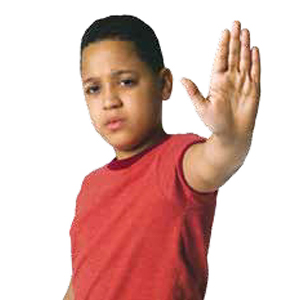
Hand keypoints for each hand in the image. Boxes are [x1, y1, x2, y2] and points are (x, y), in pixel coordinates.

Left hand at [181, 20, 260, 143]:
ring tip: (245, 31)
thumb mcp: (201, 107)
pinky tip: (254, 50)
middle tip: (236, 23)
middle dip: (235, 40)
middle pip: (233, 56)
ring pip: (244, 60)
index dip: (223, 46)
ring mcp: (242, 83)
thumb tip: (182, 78)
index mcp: (217, 82)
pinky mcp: (253, 89)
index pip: (221, 59)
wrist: (231, 135)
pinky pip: (255, 72)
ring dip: (245, 46)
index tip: (224, 32)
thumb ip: (193, 92)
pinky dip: (255, 61)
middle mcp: (230, 80)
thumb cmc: (215, 123)